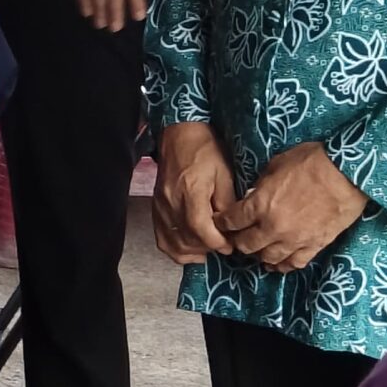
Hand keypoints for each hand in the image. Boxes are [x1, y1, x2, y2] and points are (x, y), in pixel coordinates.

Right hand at [152, 119, 237, 262]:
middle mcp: (171, 202)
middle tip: (224, 245)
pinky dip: (174, 248)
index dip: (216, 243)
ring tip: (208, 248)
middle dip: (208, 248)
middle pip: (186, 239)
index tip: (230, 246)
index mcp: (190, 191)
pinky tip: (189, 248)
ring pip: (172, 243)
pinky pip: (161, 237)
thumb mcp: (224, 174)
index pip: (200, 229)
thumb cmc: (205, 150)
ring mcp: (160, 206)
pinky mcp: (156, 207)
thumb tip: (229, 229)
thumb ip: (226, 204)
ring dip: (192, 251)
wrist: (180, 135)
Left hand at [221, 141, 366, 273]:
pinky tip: (278, 263)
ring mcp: (295, 240)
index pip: (231, 221)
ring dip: (258, 255)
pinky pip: (294, 263)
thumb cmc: (310, 163)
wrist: (346, 174)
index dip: (222, 222)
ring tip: (255, 250)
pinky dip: (283, 265)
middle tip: (236, 237)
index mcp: (259, 206)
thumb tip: (254, 195)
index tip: (221, 222)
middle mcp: (273, 227)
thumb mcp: (275, 166)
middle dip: (237, 241)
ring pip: (268, 258)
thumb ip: (260, 186)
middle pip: (245, 245)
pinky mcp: (315, 245)